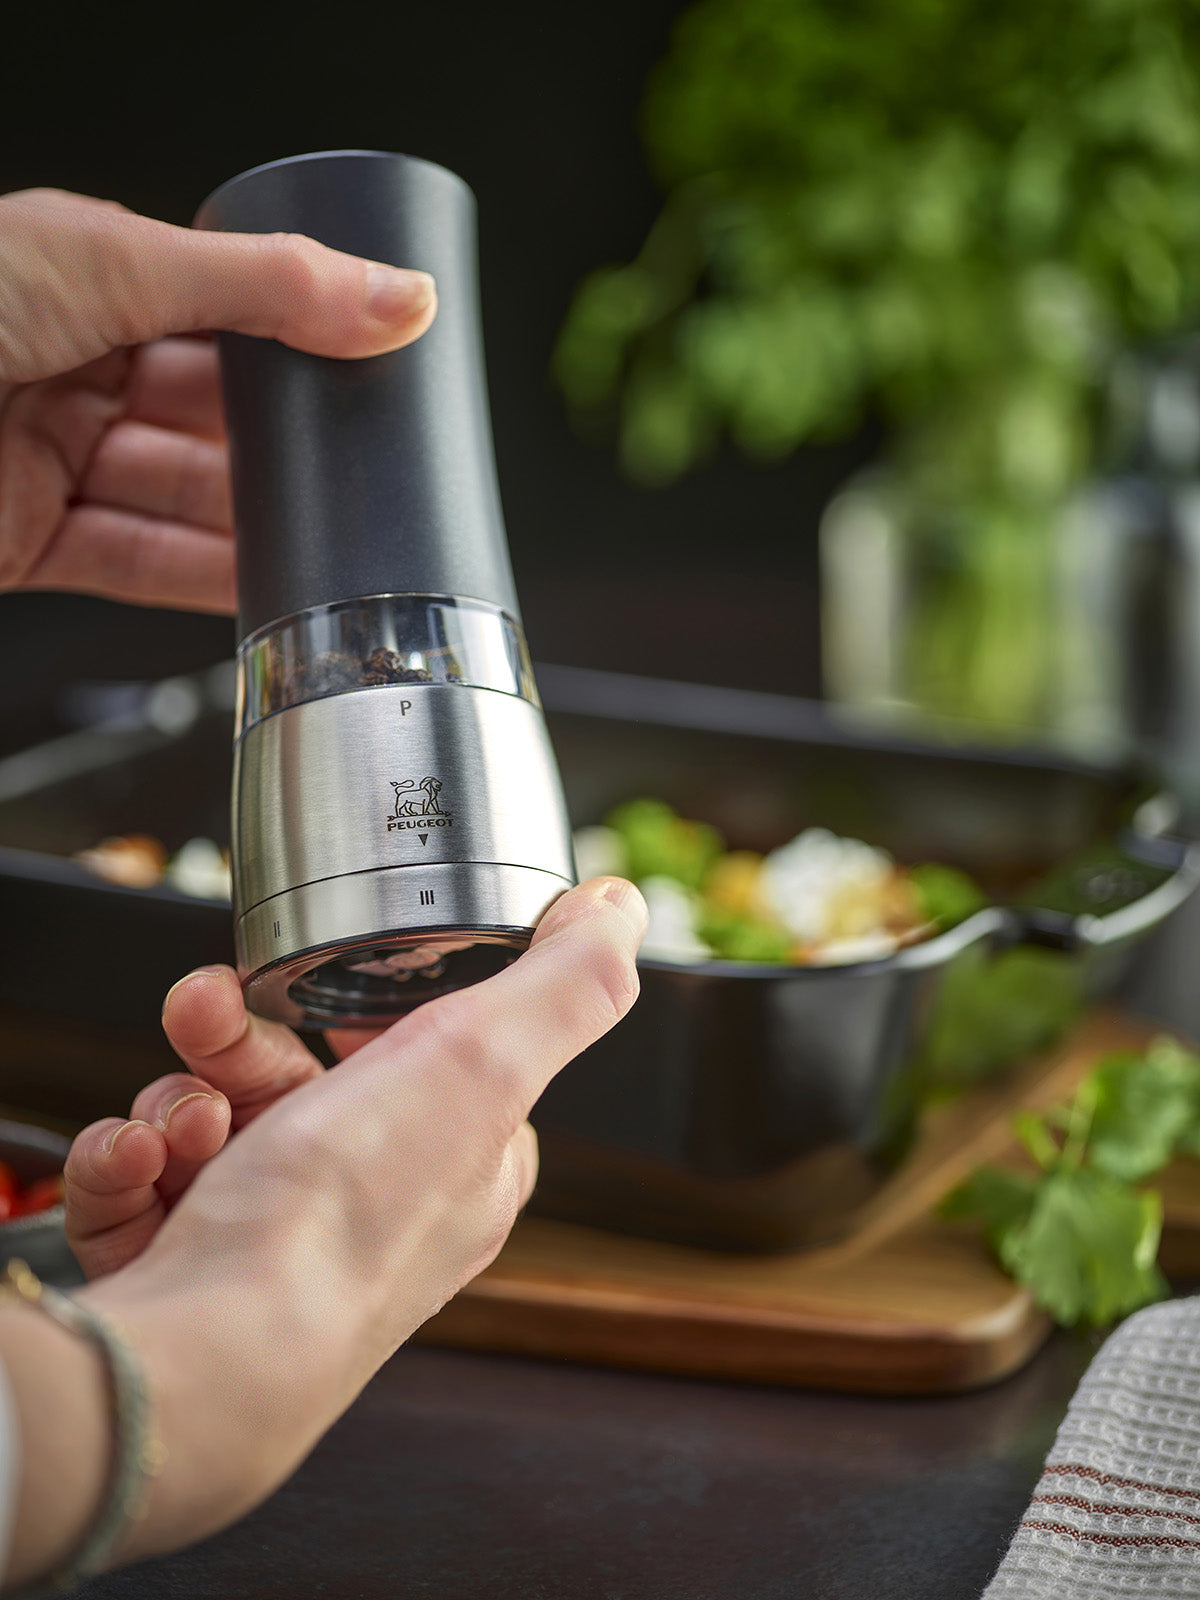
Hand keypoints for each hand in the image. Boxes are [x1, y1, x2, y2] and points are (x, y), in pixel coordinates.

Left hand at [0, 187, 435, 611]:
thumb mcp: (107, 264)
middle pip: (211, 415)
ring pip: (182, 497)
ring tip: (333, 539)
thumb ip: (262, 290)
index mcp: (82, 276)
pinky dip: (204, 580)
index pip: (225, 314)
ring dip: (255, 523)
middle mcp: (67, 365)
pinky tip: (263, 584)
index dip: (301, 345)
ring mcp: (47, 457)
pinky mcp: (27, 541)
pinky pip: (138, 564)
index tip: (381, 370)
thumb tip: (392, 298)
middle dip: (286, 447)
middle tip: (366, 466)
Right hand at [53, 879, 645, 1571]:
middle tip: (206, 1018)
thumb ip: (566, 984)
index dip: (373, 1008)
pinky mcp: (193, 1277)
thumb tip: (619, 909)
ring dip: (178, 1101)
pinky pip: (148, 1185)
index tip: (323, 979)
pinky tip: (133, 1171)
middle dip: (236, 1039)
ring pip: (213, 1124)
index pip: (429, 1058)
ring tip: (175, 1126)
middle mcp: (376, 1213)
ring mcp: (278, 1251)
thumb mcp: (483, 1064)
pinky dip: (128, 1164)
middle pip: (300, 1080)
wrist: (208, 1363)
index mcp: (462, 1167)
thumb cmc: (342, 1224)